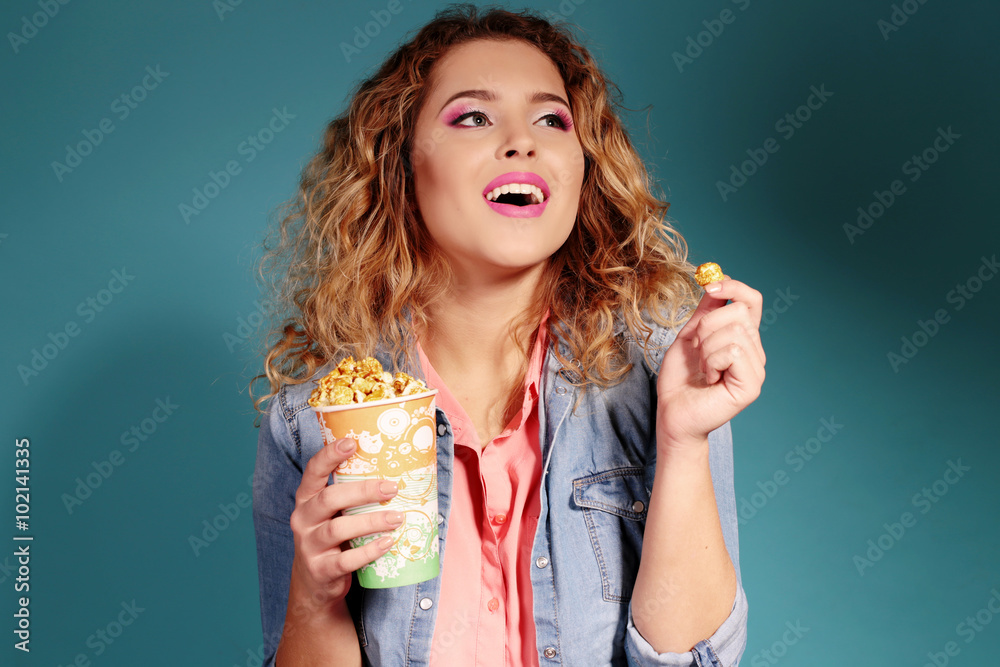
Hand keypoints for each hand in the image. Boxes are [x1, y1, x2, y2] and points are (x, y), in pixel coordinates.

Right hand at [287, 438, 402, 606]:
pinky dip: (369, 551)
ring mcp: (309, 546)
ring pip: (338, 529)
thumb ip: (350, 495)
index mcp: (307, 499)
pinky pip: (345, 560)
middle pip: (330, 499)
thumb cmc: (332, 538)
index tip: (351, 442)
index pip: (313, 471)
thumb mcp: (333, 514)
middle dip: (362, 491)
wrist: (315, 584)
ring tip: (397, 517)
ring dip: (371, 521)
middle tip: (392, 487)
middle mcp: (303, 519)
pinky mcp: (320, 570)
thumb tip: (394, 471)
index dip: (329, 456)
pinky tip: (388, 543)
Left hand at [655, 276, 765, 452]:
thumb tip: (716, 279)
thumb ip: (706, 310)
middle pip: (739, 312)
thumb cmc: (680, 379)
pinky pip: (733, 351)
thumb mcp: (689, 336)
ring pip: (735, 331)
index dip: (733, 287)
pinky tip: (710, 378)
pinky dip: (712, 361)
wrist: (672, 413)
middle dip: (707, 326)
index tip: (709, 286)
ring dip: (707, 347)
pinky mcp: (752, 385)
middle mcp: (755, 352)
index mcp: (742, 338)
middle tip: (697, 350)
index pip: (752, 301)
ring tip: (703, 368)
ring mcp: (756, 369)